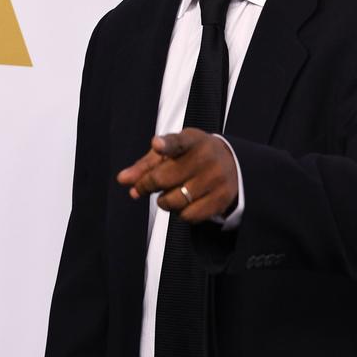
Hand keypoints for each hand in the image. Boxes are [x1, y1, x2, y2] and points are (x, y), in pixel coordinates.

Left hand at [117, 128, 237, 222]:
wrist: (233, 164)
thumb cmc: (194, 156)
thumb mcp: (172, 152)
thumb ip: (146, 165)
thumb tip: (123, 180)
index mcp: (192, 140)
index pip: (178, 142)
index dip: (166, 145)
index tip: (156, 145)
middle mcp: (206, 157)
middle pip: (164, 178)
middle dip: (146, 186)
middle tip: (142, 187)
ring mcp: (216, 179)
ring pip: (174, 201)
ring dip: (164, 202)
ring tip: (169, 194)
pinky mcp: (221, 199)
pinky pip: (189, 216)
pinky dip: (181, 214)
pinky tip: (185, 203)